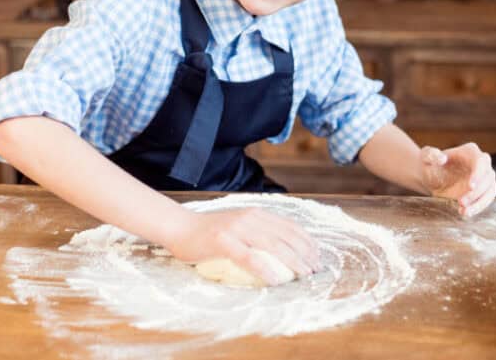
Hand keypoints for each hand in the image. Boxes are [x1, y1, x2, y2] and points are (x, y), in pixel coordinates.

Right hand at [165, 207, 320, 284]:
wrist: (179, 227)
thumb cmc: (207, 231)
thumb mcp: (237, 225)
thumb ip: (255, 231)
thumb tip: (278, 248)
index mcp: (255, 214)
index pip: (289, 225)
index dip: (306, 240)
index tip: (317, 255)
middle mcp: (249, 218)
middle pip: (285, 236)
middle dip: (304, 253)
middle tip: (315, 268)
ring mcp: (236, 229)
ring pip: (272, 245)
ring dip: (292, 261)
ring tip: (303, 274)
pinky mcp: (223, 242)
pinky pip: (249, 258)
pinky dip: (264, 269)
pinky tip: (275, 280)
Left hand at [420, 142, 495, 217]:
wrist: (431, 177)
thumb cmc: (430, 164)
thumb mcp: (426, 158)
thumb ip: (431, 155)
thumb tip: (441, 158)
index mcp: (470, 151)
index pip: (480, 161)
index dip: (478, 174)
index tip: (470, 187)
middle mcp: (481, 163)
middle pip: (488, 177)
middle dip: (477, 192)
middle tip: (461, 202)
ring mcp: (484, 177)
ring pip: (490, 190)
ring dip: (479, 202)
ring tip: (464, 211)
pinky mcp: (483, 190)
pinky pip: (486, 199)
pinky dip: (478, 207)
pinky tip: (466, 213)